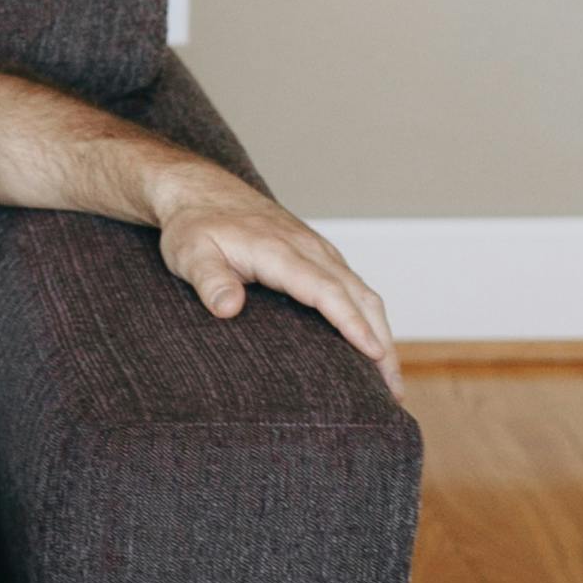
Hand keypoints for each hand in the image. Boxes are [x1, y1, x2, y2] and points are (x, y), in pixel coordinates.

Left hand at [153, 170, 402, 396]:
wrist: (201, 192)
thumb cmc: (195, 226)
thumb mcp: (190, 253)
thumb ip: (209, 280)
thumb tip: (229, 308)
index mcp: (279, 251)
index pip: (326, 290)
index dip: (351, 323)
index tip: (373, 354)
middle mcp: (307, 248)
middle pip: (358, 295)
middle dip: (381, 341)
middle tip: (393, 390)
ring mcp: (316, 250)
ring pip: (362, 291)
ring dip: (382, 331)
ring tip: (390, 378)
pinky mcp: (316, 254)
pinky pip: (352, 285)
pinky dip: (369, 315)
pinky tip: (370, 341)